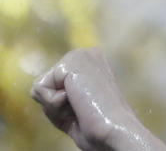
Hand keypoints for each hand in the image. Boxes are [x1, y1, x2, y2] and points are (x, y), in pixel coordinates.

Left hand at [31, 48, 162, 150]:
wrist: (113, 128)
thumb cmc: (97, 124)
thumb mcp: (74, 105)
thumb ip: (57, 93)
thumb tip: (36, 87)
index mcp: (91, 63)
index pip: (53, 85)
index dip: (61, 105)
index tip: (84, 108)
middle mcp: (85, 53)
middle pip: (45, 84)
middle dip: (55, 104)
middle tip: (81, 108)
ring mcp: (78, 55)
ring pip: (40, 87)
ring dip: (54, 105)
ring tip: (79, 105)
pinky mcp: (68, 63)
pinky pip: (39, 89)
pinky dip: (52, 103)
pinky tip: (76, 101)